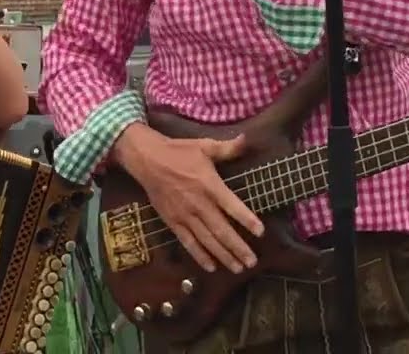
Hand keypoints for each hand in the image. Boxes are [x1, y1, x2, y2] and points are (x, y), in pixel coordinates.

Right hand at [115, 124, 263, 273]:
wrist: (147, 159)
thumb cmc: (178, 152)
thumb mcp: (204, 145)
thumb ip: (227, 148)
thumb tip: (248, 139)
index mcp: (209, 185)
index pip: (232, 206)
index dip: (247, 219)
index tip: (261, 233)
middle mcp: (199, 203)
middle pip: (222, 230)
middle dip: (238, 248)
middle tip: (252, 262)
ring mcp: (185, 215)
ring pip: (207, 240)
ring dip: (223, 256)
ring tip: (238, 268)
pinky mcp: (172, 222)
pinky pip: (188, 242)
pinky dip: (199, 256)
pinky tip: (211, 267)